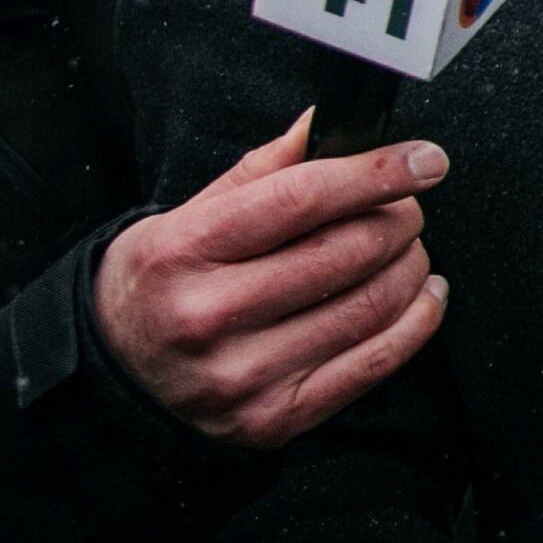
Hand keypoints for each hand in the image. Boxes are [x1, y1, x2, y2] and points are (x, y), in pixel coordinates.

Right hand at [94, 115, 449, 445]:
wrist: (118, 377)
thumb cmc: (159, 284)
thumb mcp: (184, 217)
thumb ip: (261, 172)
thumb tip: (325, 125)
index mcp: (183, 251)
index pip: (300, 199)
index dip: (375, 173)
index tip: (424, 159)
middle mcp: (209, 315)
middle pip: (344, 251)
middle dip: (399, 219)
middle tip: (407, 208)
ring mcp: (243, 373)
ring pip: (369, 305)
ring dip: (410, 266)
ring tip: (408, 249)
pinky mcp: (275, 417)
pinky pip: (375, 362)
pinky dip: (418, 320)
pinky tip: (424, 295)